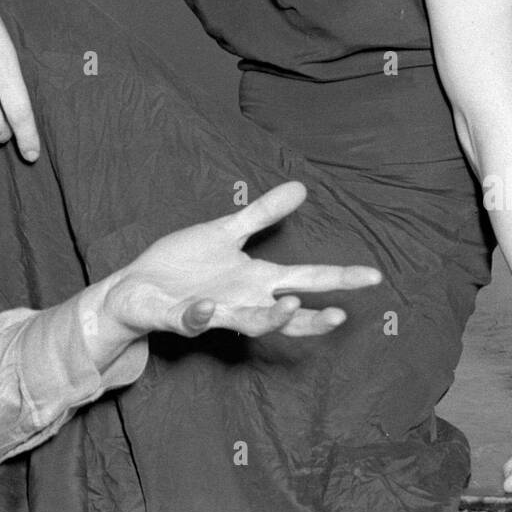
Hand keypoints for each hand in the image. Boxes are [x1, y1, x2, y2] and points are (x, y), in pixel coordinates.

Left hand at [103, 180, 381, 338]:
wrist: (137, 286)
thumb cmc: (184, 264)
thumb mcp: (226, 232)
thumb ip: (263, 215)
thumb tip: (302, 188)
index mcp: (256, 280)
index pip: (307, 280)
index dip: (339, 279)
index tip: (374, 276)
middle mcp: (242, 301)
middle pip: (286, 315)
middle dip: (313, 317)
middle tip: (341, 314)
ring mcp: (213, 312)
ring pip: (247, 323)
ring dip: (268, 317)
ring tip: (291, 304)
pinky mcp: (181, 317)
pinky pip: (192, 320)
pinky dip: (200, 316)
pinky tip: (207, 306)